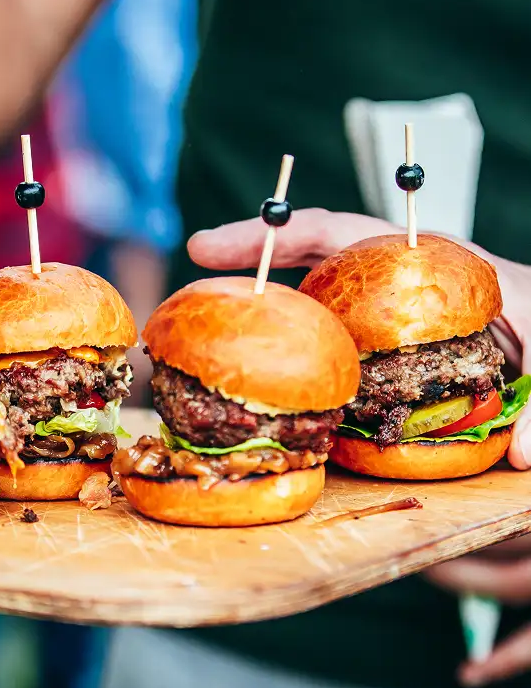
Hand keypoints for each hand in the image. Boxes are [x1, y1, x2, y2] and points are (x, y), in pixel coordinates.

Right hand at [189, 208, 530, 685]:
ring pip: (308, 319)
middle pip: (304, 267)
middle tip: (189, 282)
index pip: (335, 232)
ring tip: (206, 346)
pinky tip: (265, 397)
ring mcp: (377, 332)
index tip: (208, 244)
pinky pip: (324, 366)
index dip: (272, 233)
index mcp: (419, 266)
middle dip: (247, 264)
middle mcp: (387, 294)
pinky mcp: (376, 371)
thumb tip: (528, 456)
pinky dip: (290, 375)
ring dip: (260, 325)